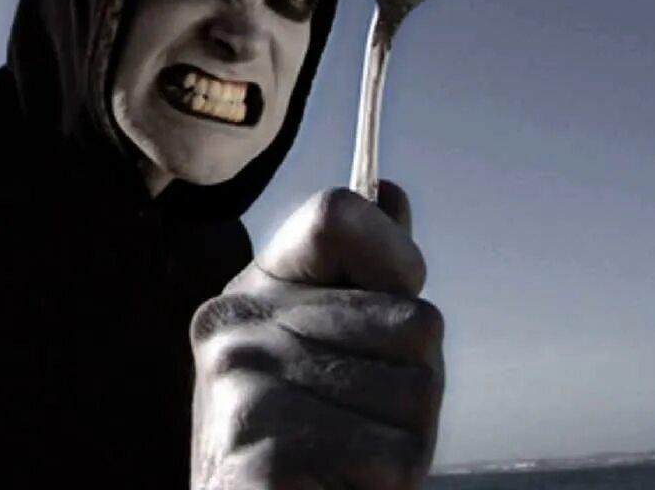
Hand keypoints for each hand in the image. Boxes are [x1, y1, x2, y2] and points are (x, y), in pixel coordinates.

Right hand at [189, 182, 443, 488]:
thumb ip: (362, 277)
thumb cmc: (311, 445)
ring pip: (418, 389)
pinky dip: (386, 482)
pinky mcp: (262, 460)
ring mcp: (244, 391)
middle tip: (361, 422)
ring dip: (405, 439)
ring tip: (352, 459)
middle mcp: (237, 328)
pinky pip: (394, 453)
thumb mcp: (331, 348)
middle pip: (414, 318)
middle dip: (414, 383)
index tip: (385, 313)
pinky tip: (341, 486)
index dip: (394, 256)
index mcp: (252, 292)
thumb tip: (387, 193)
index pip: (338, 214)